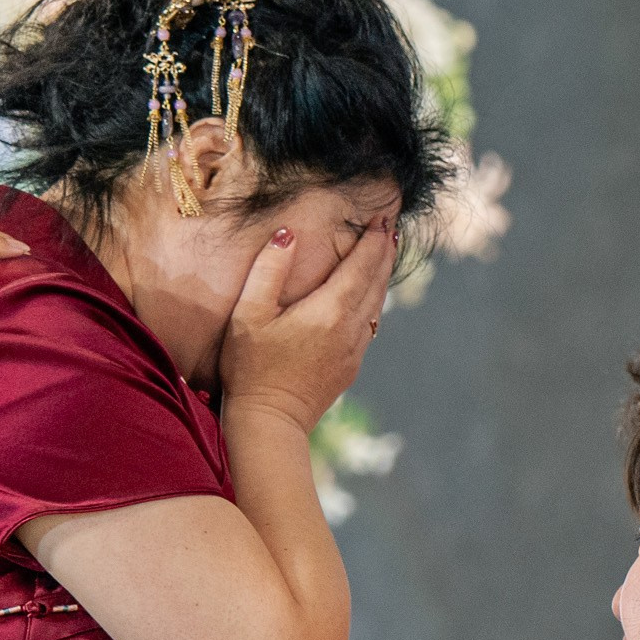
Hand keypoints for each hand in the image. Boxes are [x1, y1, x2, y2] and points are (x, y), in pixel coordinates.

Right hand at [216, 217, 395, 432]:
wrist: (270, 422)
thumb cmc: (251, 368)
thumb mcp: (248, 315)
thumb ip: (269, 271)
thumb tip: (287, 234)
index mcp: (328, 311)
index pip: (361, 266)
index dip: (373, 240)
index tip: (380, 217)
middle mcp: (349, 329)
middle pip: (377, 282)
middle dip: (384, 252)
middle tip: (390, 227)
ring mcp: (354, 350)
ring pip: (376, 304)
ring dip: (383, 276)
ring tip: (385, 253)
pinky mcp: (350, 365)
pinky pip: (369, 325)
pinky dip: (373, 301)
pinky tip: (368, 295)